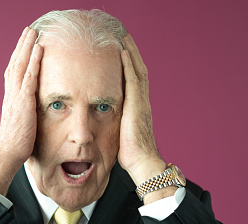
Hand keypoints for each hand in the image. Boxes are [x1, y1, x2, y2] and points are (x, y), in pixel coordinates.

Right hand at [0, 27, 42, 194]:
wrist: (8, 153)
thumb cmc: (17, 142)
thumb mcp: (21, 122)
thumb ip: (26, 111)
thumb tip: (34, 109)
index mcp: (11, 98)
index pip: (13, 72)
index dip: (19, 57)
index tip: (25, 44)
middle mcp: (11, 94)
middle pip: (15, 63)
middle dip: (22, 46)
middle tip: (29, 31)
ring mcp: (16, 97)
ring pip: (20, 66)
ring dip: (27, 47)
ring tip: (33, 33)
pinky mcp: (23, 103)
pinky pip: (29, 77)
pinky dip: (33, 62)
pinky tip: (39, 50)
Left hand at [118, 35, 174, 201]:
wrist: (143, 163)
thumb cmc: (132, 154)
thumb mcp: (122, 135)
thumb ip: (117, 124)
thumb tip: (105, 123)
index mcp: (139, 108)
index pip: (136, 81)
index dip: (131, 65)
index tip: (124, 52)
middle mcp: (142, 102)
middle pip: (139, 71)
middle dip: (133, 54)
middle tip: (125, 38)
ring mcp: (141, 103)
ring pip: (138, 72)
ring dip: (131, 54)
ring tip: (124, 39)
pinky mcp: (137, 106)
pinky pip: (133, 81)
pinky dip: (129, 66)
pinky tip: (123, 54)